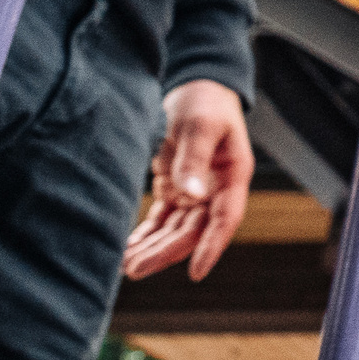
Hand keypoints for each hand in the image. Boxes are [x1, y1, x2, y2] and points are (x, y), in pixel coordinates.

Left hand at [124, 80, 253, 282]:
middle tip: (135, 269)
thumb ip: (194, 159)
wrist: (196, 87)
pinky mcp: (176, 187)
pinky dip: (147, 233)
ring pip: (175, 229)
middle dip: (166, 252)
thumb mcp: (200, 126)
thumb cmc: (205, 102)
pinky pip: (162, 218)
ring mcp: (196, 191)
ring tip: (125, 266)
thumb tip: (192, 195)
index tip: (196, 272)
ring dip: (153, 248)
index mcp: (233, 177)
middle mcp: (216, 190)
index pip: (225, 220)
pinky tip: (128, 248)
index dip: (212, 247)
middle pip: (193, 231)